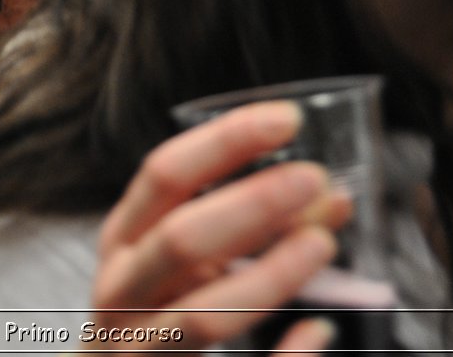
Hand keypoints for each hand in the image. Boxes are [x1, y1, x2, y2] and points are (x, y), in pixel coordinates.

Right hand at [88, 101, 347, 352]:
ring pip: (202, 316)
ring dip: (269, 276)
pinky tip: (320, 328)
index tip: (285, 120)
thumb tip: (332, 199)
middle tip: (314, 178)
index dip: (224, 143)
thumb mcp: (181, 262)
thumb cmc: (154, 312)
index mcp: (120, 243)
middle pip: (180, 240)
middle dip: (251, 205)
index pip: (163, 176)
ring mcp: (139, 349)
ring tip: (322, 243)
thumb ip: (248, 228)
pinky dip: (286, 356)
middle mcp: (120, 293)